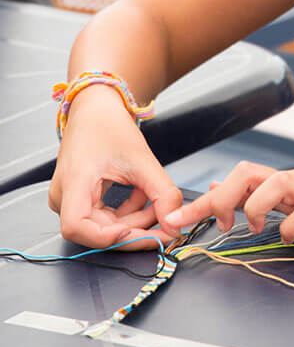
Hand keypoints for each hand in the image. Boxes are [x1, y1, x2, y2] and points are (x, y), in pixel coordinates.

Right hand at [49, 86, 182, 248]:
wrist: (97, 110)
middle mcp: (65, 196)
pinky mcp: (81, 199)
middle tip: (166, 229)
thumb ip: (163, 194)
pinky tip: (144, 196)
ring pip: (105, 226)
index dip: (106, 236)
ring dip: (136, 220)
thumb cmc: (110, 127)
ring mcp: (71, 199)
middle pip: (97, 231)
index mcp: (73, 183)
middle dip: (136, 231)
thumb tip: (175, 227)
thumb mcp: (143, 160)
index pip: (77, 227)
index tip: (135, 232)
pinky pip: (106, 216)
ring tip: (159, 203)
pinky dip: (129, 211)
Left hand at [164, 160, 293, 242]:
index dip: (202, 201)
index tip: (172, 220)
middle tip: (220, 224)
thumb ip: (256, 191)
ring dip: (255, 207)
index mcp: (279, 182)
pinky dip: (292, 227)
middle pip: (247, 172)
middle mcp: (290, 183)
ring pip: (274, 183)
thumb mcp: (292, 192)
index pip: (234, 181)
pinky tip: (293, 235)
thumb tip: (219, 186)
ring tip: (254, 227)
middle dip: (222, 198)